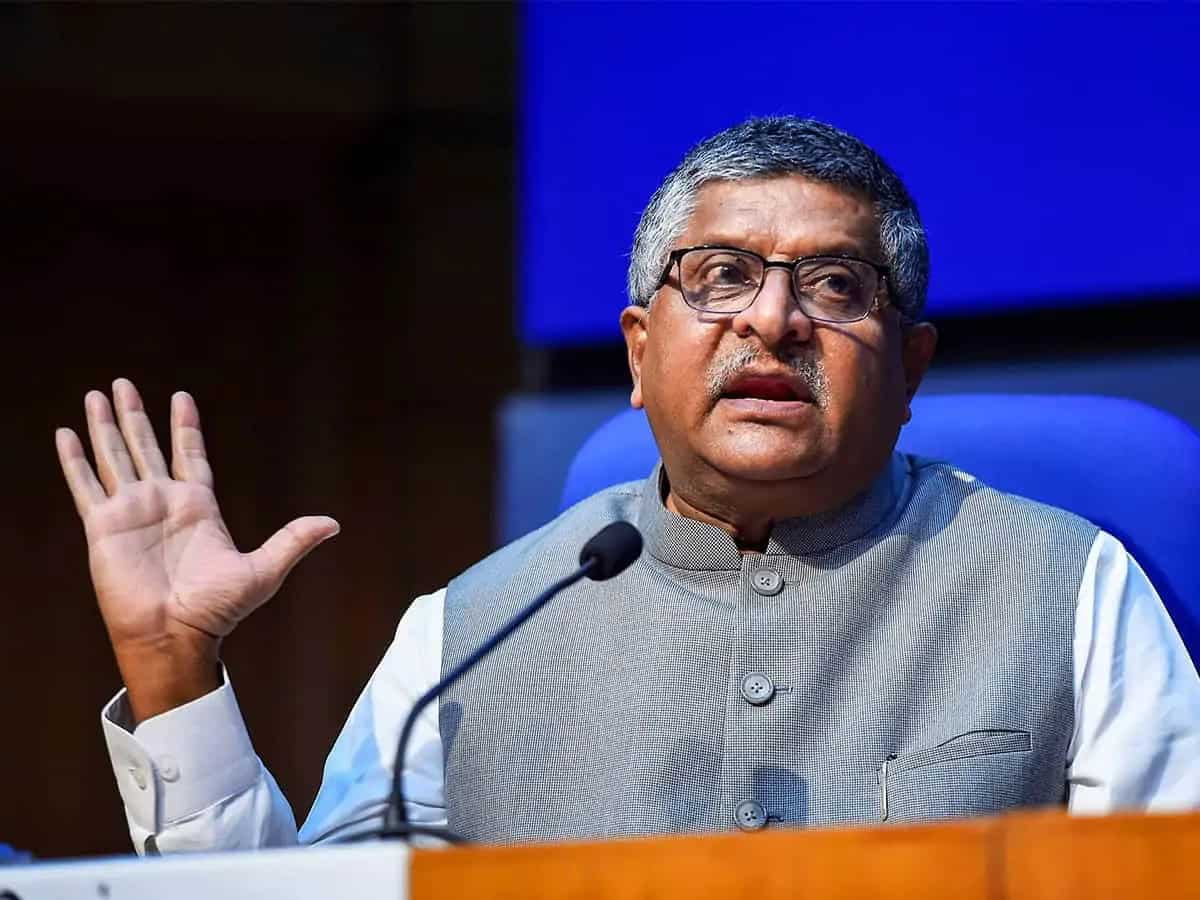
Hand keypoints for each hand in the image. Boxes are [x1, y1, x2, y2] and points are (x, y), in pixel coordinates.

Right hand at [56, 379, 338, 720]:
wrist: (175, 636)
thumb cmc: (218, 610)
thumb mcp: (263, 570)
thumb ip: (293, 540)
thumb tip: (334, 523)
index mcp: (199, 506)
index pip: (190, 453)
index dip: (185, 426)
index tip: (180, 397)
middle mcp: (162, 502)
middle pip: (146, 446)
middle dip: (135, 415)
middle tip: (123, 383)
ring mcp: (131, 512)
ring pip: (114, 457)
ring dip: (105, 426)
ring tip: (96, 394)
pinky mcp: (104, 526)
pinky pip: (86, 485)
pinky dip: (74, 460)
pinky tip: (65, 434)